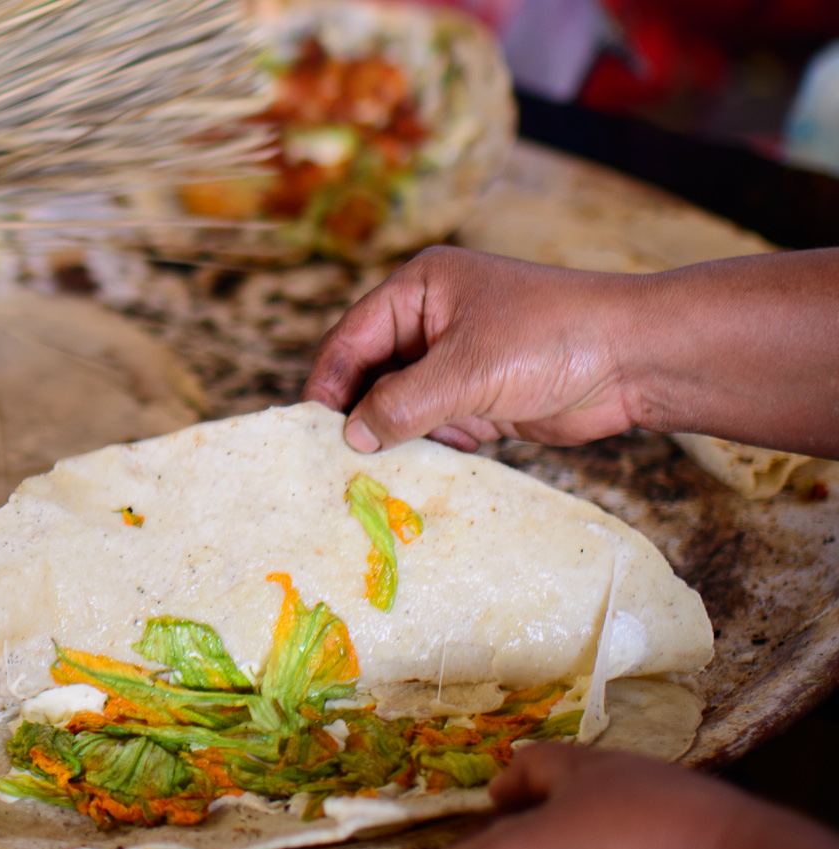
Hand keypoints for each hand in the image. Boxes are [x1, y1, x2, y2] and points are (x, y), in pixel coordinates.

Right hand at [303, 247, 646, 452]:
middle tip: (349, 458)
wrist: (637, 360)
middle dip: (367, 413)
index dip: (330, 382)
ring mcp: (456, 358)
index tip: (312, 429)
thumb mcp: (465, 371)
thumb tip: (350, 437)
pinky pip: (436, 423)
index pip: (352, 337)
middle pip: (372, 373)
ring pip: (402, 404)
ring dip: (406, 432)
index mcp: (421, 289)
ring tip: (416, 453)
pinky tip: (470, 442)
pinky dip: (441, 440)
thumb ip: (400, 405)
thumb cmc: (551, 340)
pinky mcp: (480, 394)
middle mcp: (432, 319)